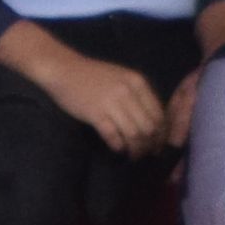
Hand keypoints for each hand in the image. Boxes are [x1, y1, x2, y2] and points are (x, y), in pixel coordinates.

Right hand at [0, 25, 169, 154]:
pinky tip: (117, 148)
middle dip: (150, 144)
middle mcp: (128, 92)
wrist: (63, 69)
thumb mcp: (121, 78)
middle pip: (149, 127)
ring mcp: (111, 103)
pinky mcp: (95, 113)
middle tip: (146, 153)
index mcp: (137, 82)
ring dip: (135, 149)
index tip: (157, 144)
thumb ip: (137, 95)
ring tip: (133, 155)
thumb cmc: (92, 75)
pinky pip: (113, 135)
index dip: (161, 133)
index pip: (158, 114)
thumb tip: (152, 122)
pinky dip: (118, 145)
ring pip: (134, 134)